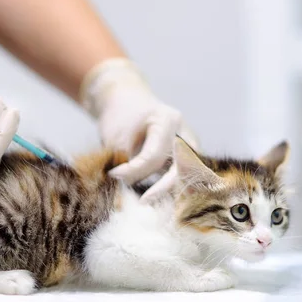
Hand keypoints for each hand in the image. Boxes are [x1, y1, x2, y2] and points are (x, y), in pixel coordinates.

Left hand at [81, 59, 197, 201]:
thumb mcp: (117, 137)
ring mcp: (187, 144)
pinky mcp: (184, 155)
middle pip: (180, 166)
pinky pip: (181, 173)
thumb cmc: (120, 115)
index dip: (134, 170)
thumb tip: (129, 187)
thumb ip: (126, 162)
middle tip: (144, 202)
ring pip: (184, 172)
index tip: (113, 176)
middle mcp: (183, 132)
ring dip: (168, 188)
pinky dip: (169, 185)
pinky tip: (155, 197)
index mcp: (168, 120)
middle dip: (163, 187)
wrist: (126, 100)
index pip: (155, 156)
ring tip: (147, 201)